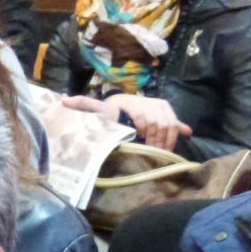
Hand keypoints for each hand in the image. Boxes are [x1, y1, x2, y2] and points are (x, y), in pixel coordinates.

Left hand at [62, 93, 192, 151]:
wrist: (119, 106)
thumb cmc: (107, 112)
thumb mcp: (95, 109)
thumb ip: (83, 105)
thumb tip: (63, 99)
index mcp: (133, 103)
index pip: (145, 119)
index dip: (146, 133)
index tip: (145, 145)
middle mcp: (148, 102)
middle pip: (158, 123)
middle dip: (157, 139)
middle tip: (153, 153)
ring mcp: (158, 106)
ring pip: (168, 124)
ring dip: (167, 139)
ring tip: (162, 152)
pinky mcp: (166, 112)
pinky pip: (175, 121)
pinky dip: (180, 128)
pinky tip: (187, 133)